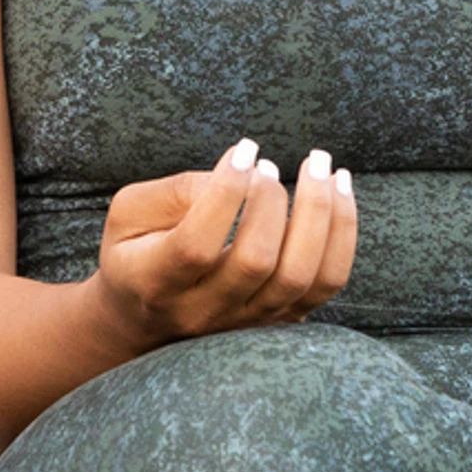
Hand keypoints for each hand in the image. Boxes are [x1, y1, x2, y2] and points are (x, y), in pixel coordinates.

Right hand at [93, 138, 360, 346]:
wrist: (146, 321)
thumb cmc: (137, 252)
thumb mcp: (129, 215)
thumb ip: (177, 191)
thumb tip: (242, 173)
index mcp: (154, 282)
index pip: (196, 247)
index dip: (225, 194)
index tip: (244, 149)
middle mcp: (203, 312)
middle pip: (255, 262)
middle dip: (272, 200)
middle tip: (270, 164)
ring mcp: (247, 322)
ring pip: (300, 276)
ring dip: (320, 213)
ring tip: (321, 166)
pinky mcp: (282, 319)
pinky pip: (327, 282)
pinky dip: (342, 233)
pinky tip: (340, 190)